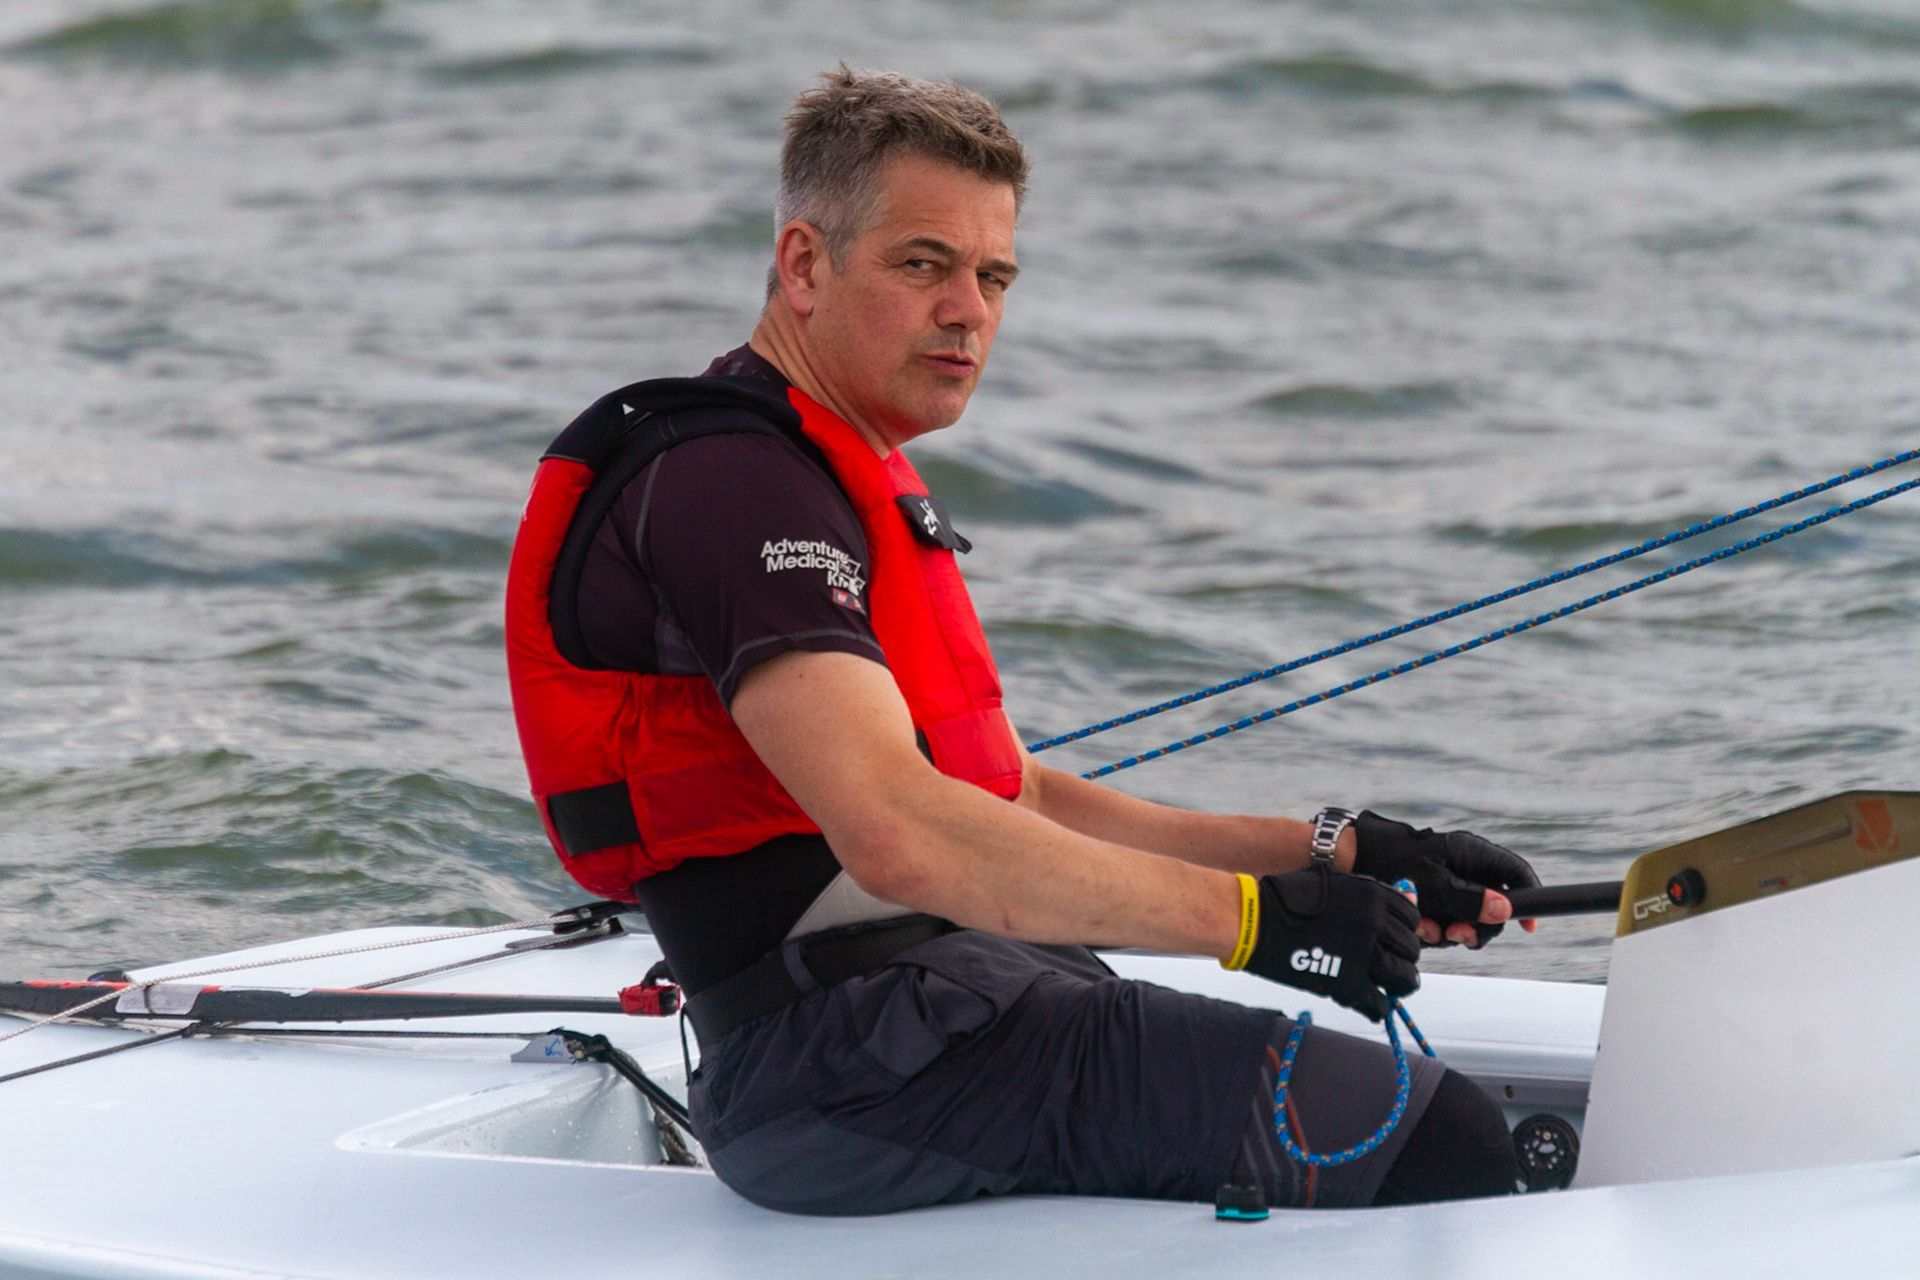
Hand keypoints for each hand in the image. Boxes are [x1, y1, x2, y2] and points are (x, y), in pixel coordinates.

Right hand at [1242, 866, 1419, 1021]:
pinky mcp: (1347, 983)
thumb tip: (1402, 904)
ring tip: (1390, 989)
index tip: (1396, 940)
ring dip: (1398, 985)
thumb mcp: (1331, 884)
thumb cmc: (1285, 899)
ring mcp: (1363, 954)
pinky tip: (1372, 1006)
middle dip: (1402, 958)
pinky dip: (1377, 1007)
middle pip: (1409, 949)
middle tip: (1392, 966)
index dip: (1404, 930)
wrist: (1254, 921)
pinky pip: (1377, 1002)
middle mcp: (1375, 922)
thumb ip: (1366, 896)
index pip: (1410, 916)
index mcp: (1372, 895)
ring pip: (1402, 977)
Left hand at [1352, 811, 1541, 947]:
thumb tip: (1504, 910)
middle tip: (1456, 934)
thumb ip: (1469, 900)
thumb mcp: (1434, 885)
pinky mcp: (1436, 900)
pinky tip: (1417, 926)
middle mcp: (1466, 869)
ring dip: (1449, 931)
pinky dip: (1433, 929)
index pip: (1515, 873)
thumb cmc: (1393, 864)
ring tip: (1426, 927)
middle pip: (1493, 907)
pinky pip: (1446, 923)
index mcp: (1472, 854)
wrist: (1353, 863)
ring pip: (1468, 920)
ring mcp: (1451, 886)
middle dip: (1475, 926)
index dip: (1529, 897)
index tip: (1529, 926)